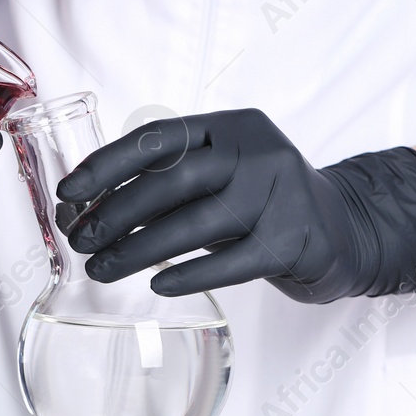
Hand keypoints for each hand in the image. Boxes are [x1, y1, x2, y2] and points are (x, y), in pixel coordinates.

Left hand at [55, 108, 415, 302]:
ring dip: (140, 249)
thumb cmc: (264, 204)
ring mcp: (282, 196)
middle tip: (81, 241)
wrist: (346, 230)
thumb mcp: (223, 175)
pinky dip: (190, 274)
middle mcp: (259, 153)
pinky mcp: (295, 240)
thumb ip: (170, 183)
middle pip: (174, 181)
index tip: (70, 193)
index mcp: (233, 128)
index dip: (108, 164)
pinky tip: (159, 286)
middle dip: (117, 213)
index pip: (159, 139)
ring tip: (104, 269)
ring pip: (197, 222)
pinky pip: (232, 261)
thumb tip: (86, 212)